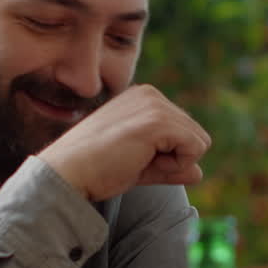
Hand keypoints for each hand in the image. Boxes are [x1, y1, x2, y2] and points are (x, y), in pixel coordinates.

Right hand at [38, 84, 210, 201]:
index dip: (167, 156)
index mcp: (143, 99)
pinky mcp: (157, 121)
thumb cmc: (96, 170)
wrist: (68, 173)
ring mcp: (154, 105)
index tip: (134, 159)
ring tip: (137, 161)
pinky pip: (195, 148)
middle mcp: (150, 94)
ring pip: (199, 142)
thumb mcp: (139, 166)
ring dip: (174, 162)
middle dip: (173, 159)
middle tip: (136, 163)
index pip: (183, 131)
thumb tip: (199, 173)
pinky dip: (176, 164)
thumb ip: (169, 166)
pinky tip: (143, 161)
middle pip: (196, 135)